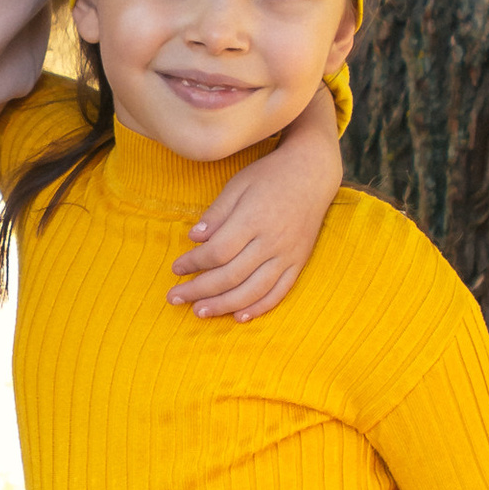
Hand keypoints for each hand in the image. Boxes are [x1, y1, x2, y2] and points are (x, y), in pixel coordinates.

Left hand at [169, 92, 344, 319]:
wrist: (313, 173)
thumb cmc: (270, 176)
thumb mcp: (238, 185)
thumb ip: (216, 213)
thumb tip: (193, 237)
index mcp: (253, 219)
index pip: (218, 251)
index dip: (194, 263)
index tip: (176, 268)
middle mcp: (272, 241)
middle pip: (231, 275)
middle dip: (200, 290)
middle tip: (176, 298)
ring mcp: (288, 255)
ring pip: (253, 290)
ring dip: (224, 305)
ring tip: (200, 312)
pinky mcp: (299, 262)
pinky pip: (279, 292)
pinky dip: (259, 308)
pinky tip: (238, 316)